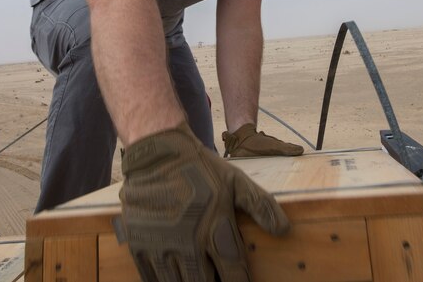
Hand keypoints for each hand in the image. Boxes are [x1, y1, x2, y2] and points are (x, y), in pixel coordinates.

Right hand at [119, 121, 288, 281]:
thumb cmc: (201, 168)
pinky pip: (151, 277)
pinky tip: (176, 277)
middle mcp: (188, 241)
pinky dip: (164, 281)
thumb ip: (260, 206)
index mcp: (215, 228)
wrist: (158, 153)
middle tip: (219, 280)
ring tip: (199, 277)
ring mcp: (161, 244)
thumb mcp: (236, 182)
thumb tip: (284, 230)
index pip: (233, 273)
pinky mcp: (139, 243)